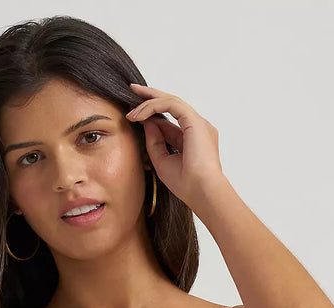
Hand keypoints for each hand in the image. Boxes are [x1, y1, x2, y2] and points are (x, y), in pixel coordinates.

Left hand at [125, 82, 223, 210]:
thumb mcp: (162, 161)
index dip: (152, 115)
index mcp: (193, 139)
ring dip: (148, 103)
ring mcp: (198, 123)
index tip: (134, 114)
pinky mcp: (195, 120)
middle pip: (172, 104)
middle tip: (133, 90)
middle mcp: (197, 127)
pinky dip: (153, 107)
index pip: (170, 122)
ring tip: (131, 112)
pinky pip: (171, 104)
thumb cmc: (186, 184)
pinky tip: (139, 115)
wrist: (201, 191)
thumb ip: (155, 141)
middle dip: (151, 96)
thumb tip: (146, 122)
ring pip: (170, 102)